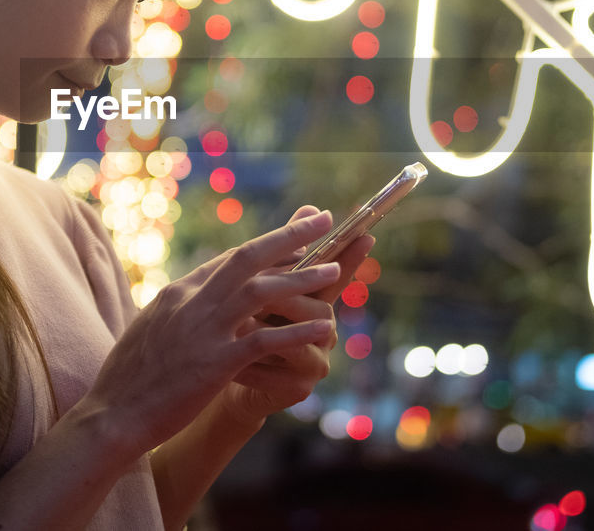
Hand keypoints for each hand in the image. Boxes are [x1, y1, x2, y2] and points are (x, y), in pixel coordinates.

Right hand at [80, 210, 342, 458]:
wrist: (111, 415)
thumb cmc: (128, 379)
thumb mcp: (151, 329)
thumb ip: (176, 310)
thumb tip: (189, 295)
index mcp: (177, 292)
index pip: (228, 259)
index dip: (265, 246)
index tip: (293, 237)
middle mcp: (191, 302)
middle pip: (247, 257)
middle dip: (288, 236)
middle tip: (321, 219)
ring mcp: (203, 331)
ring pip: (261, 291)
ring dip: (302, 279)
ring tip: (335, 271)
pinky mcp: (214, 364)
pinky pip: (263, 342)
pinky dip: (295, 332)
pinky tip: (322, 328)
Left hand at [221, 205, 375, 422]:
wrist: (228, 378)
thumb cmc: (249, 323)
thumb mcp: (262, 284)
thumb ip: (284, 249)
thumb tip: (309, 206)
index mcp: (316, 300)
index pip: (336, 273)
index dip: (351, 256)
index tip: (365, 233)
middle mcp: (324, 329)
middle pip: (317, 307)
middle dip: (285, 297)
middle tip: (256, 292)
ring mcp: (315, 361)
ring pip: (298, 341)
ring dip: (265, 331)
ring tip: (237, 324)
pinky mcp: (299, 388)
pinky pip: (276, 372)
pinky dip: (250, 363)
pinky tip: (228, 360)